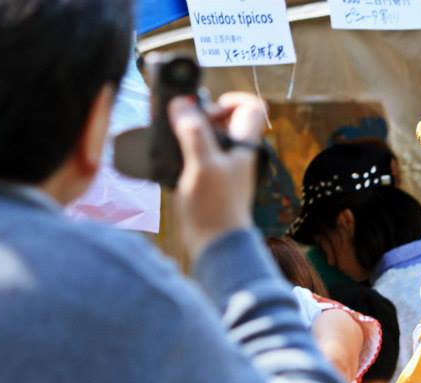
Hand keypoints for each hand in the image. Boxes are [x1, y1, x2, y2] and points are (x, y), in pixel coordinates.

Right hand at [168, 92, 265, 259]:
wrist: (215, 244)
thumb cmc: (216, 208)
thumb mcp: (203, 165)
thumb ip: (194, 133)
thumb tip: (181, 105)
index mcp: (244, 146)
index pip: (252, 108)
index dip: (232, 100)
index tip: (210, 104)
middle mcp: (236, 154)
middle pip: (224, 120)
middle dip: (201, 115)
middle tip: (182, 122)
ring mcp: (223, 168)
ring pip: (207, 137)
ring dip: (188, 133)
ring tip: (171, 139)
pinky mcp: (208, 181)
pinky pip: (196, 156)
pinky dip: (182, 152)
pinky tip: (168, 159)